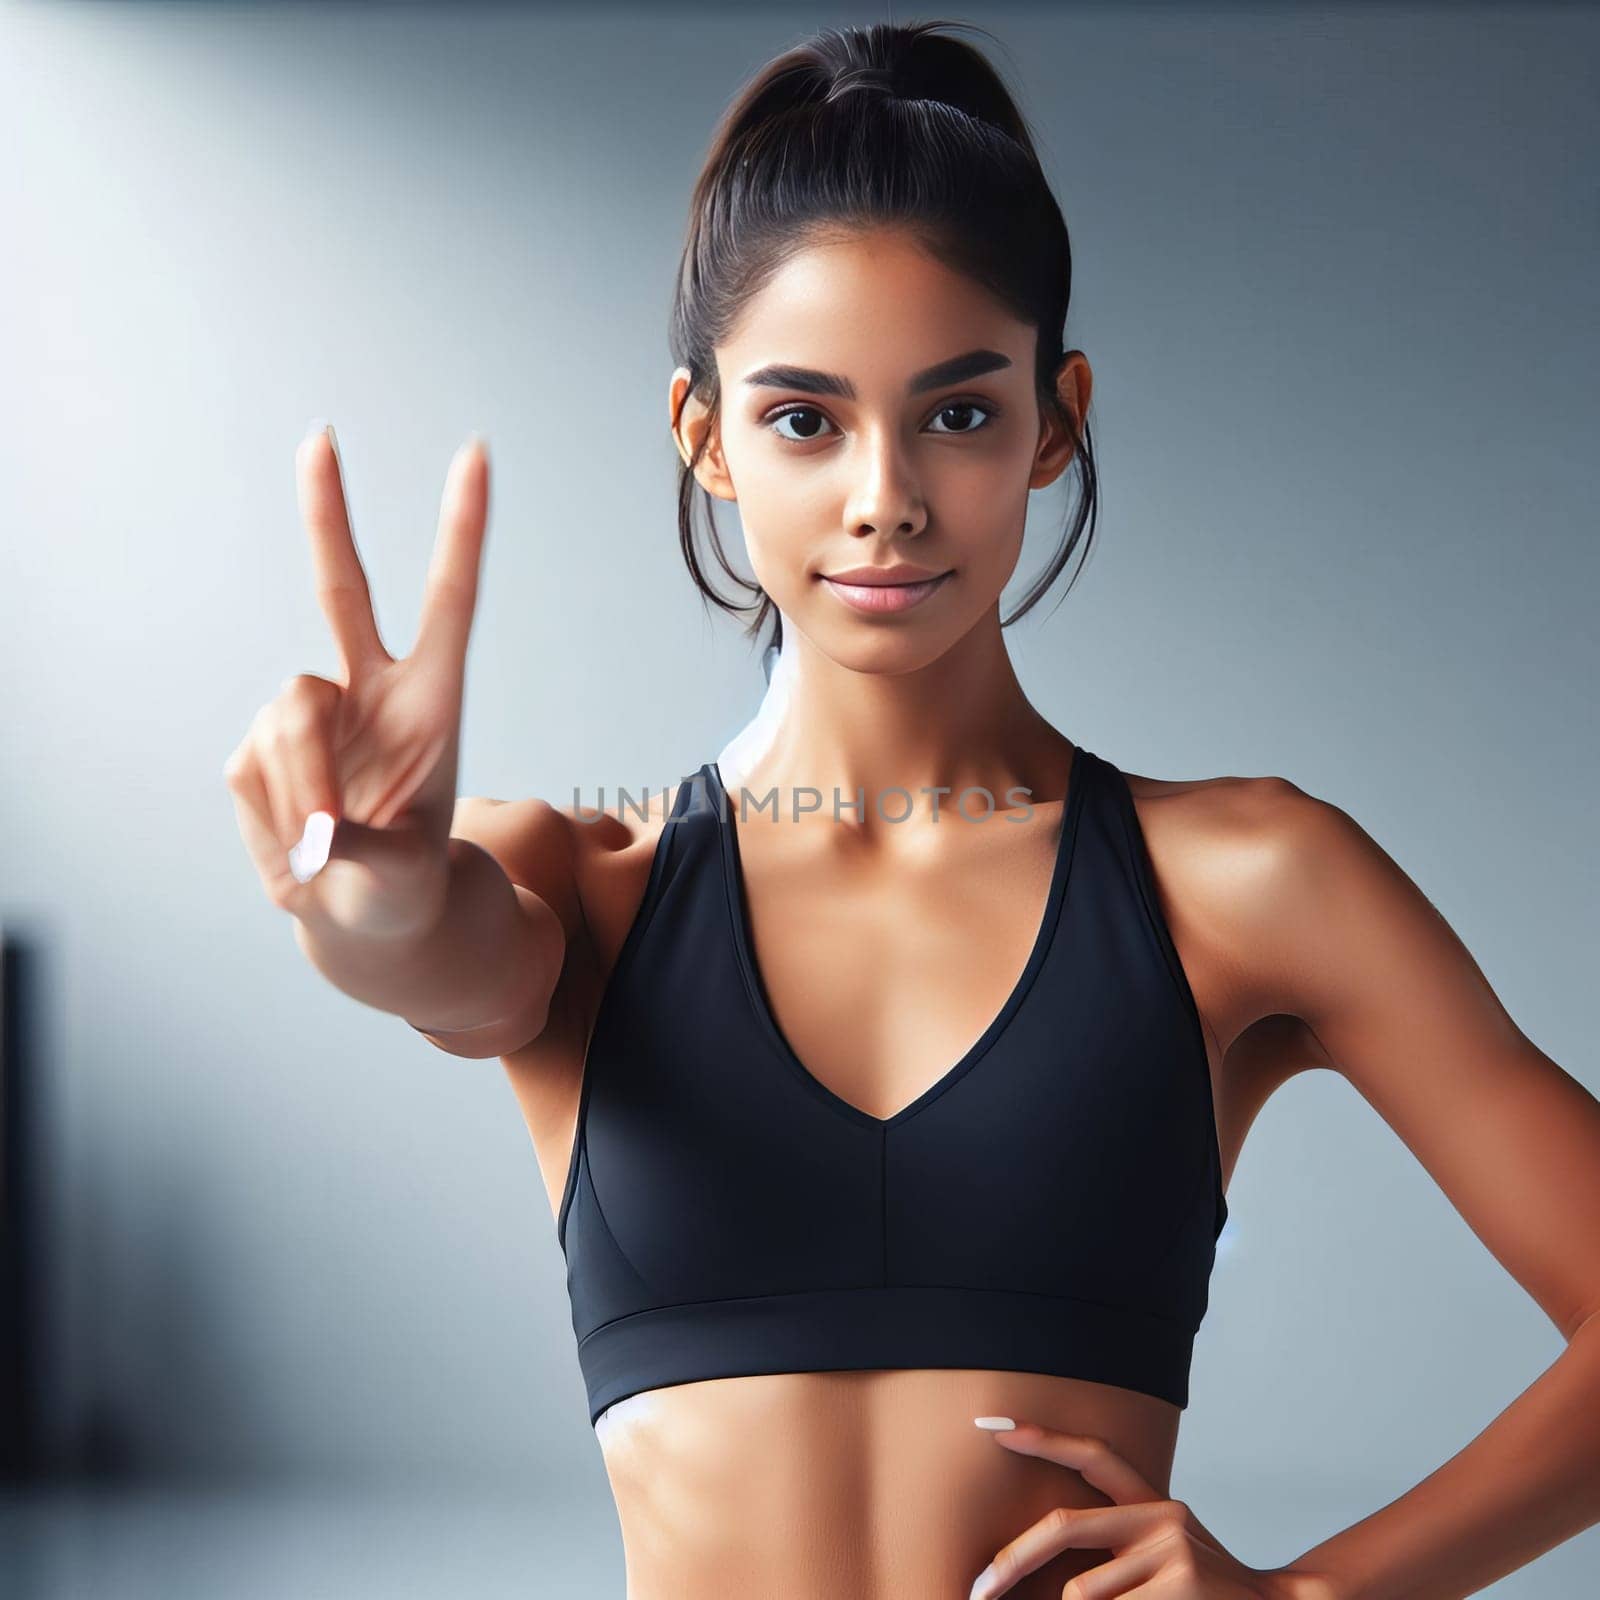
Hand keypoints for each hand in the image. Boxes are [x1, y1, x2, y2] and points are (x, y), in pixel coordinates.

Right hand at [223, 424, 489, 940]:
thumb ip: (360, 850)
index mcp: (434, 701)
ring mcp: (313, 713)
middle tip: (321, 437)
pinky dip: (272, 809)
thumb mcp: (401, 879)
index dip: (461, 531)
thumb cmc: (400, 888)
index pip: (450, 602)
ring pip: (288, 715)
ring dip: (302, 784)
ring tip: (324, 842)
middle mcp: (372, 691)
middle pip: (343, 590)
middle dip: (328, 514)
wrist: (360, 915)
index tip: (473, 455)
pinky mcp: (261, 744)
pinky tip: (296, 838)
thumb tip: (309, 823)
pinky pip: (252, 763)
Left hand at [969, 1420, 1328, 1598]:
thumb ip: (1113, 1552)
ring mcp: (1172, 1547)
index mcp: (1153, 1503)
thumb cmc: (1205, 1596)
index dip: (1041, 1437)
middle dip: (1010, 1560)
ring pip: (1082, 1591)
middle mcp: (1161, 1514)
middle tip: (975, 1592)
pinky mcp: (1180, 1582)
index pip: (1092, 1455)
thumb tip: (1052, 1578)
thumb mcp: (1162, 1559)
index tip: (990, 1424)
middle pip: (1063, 1525)